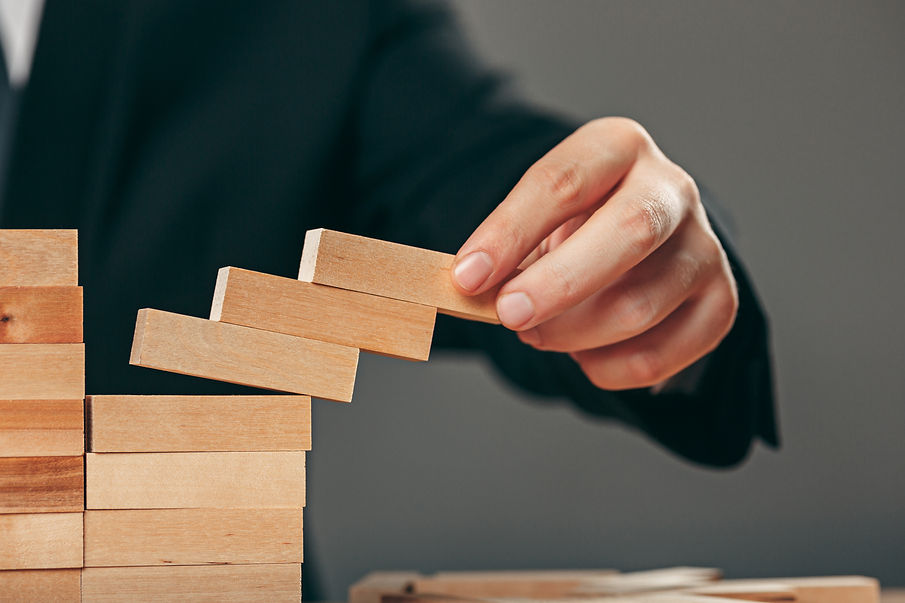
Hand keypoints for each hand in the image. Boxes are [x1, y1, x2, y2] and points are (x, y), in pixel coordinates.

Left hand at [451, 117, 737, 390]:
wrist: (635, 240)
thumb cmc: (573, 226)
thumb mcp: (536, 218)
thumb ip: (505, 248)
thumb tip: (471, 288)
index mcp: (618, 147)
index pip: (563, 182)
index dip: (510, 233)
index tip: (467, 277)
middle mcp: (671, 189)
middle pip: (630, 232)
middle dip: (558, 284)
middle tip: (508, 315)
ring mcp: (705, 247)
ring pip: (640, 305)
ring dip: (572, 334)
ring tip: (536, 333)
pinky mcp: (719, 303)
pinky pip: (660, 355)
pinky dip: (606, 368)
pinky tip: (581, 355)